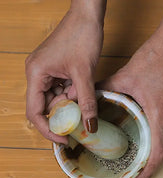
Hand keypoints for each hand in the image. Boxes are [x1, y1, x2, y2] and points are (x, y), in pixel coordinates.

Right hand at [25, 1, 105, 143]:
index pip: (35, 112)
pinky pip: (63, 91)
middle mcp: (38, 74)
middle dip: (62, 117)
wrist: (88, 16)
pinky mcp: (57, 70)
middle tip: (79, 126)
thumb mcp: (85, 74)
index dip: (48, 129)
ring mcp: (47, 72)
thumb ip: (87, 102)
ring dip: (70, 106)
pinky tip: (84, 95)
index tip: (64, 140)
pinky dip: (73, 96)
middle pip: (45, 107)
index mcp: (36, 74)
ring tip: (85, 104)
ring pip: (56, 100)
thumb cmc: (82, 37)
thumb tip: (90, 126)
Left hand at [97, 34, 162, 177]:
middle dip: (150, 172)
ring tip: (137, 170)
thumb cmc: (152, 60)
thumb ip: (102, 91)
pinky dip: (155, 147)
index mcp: (159, 112)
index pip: (159, 152)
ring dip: (153, 160)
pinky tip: (144, 149)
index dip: (148, 171)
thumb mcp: (123, 77)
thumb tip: (84, 101)